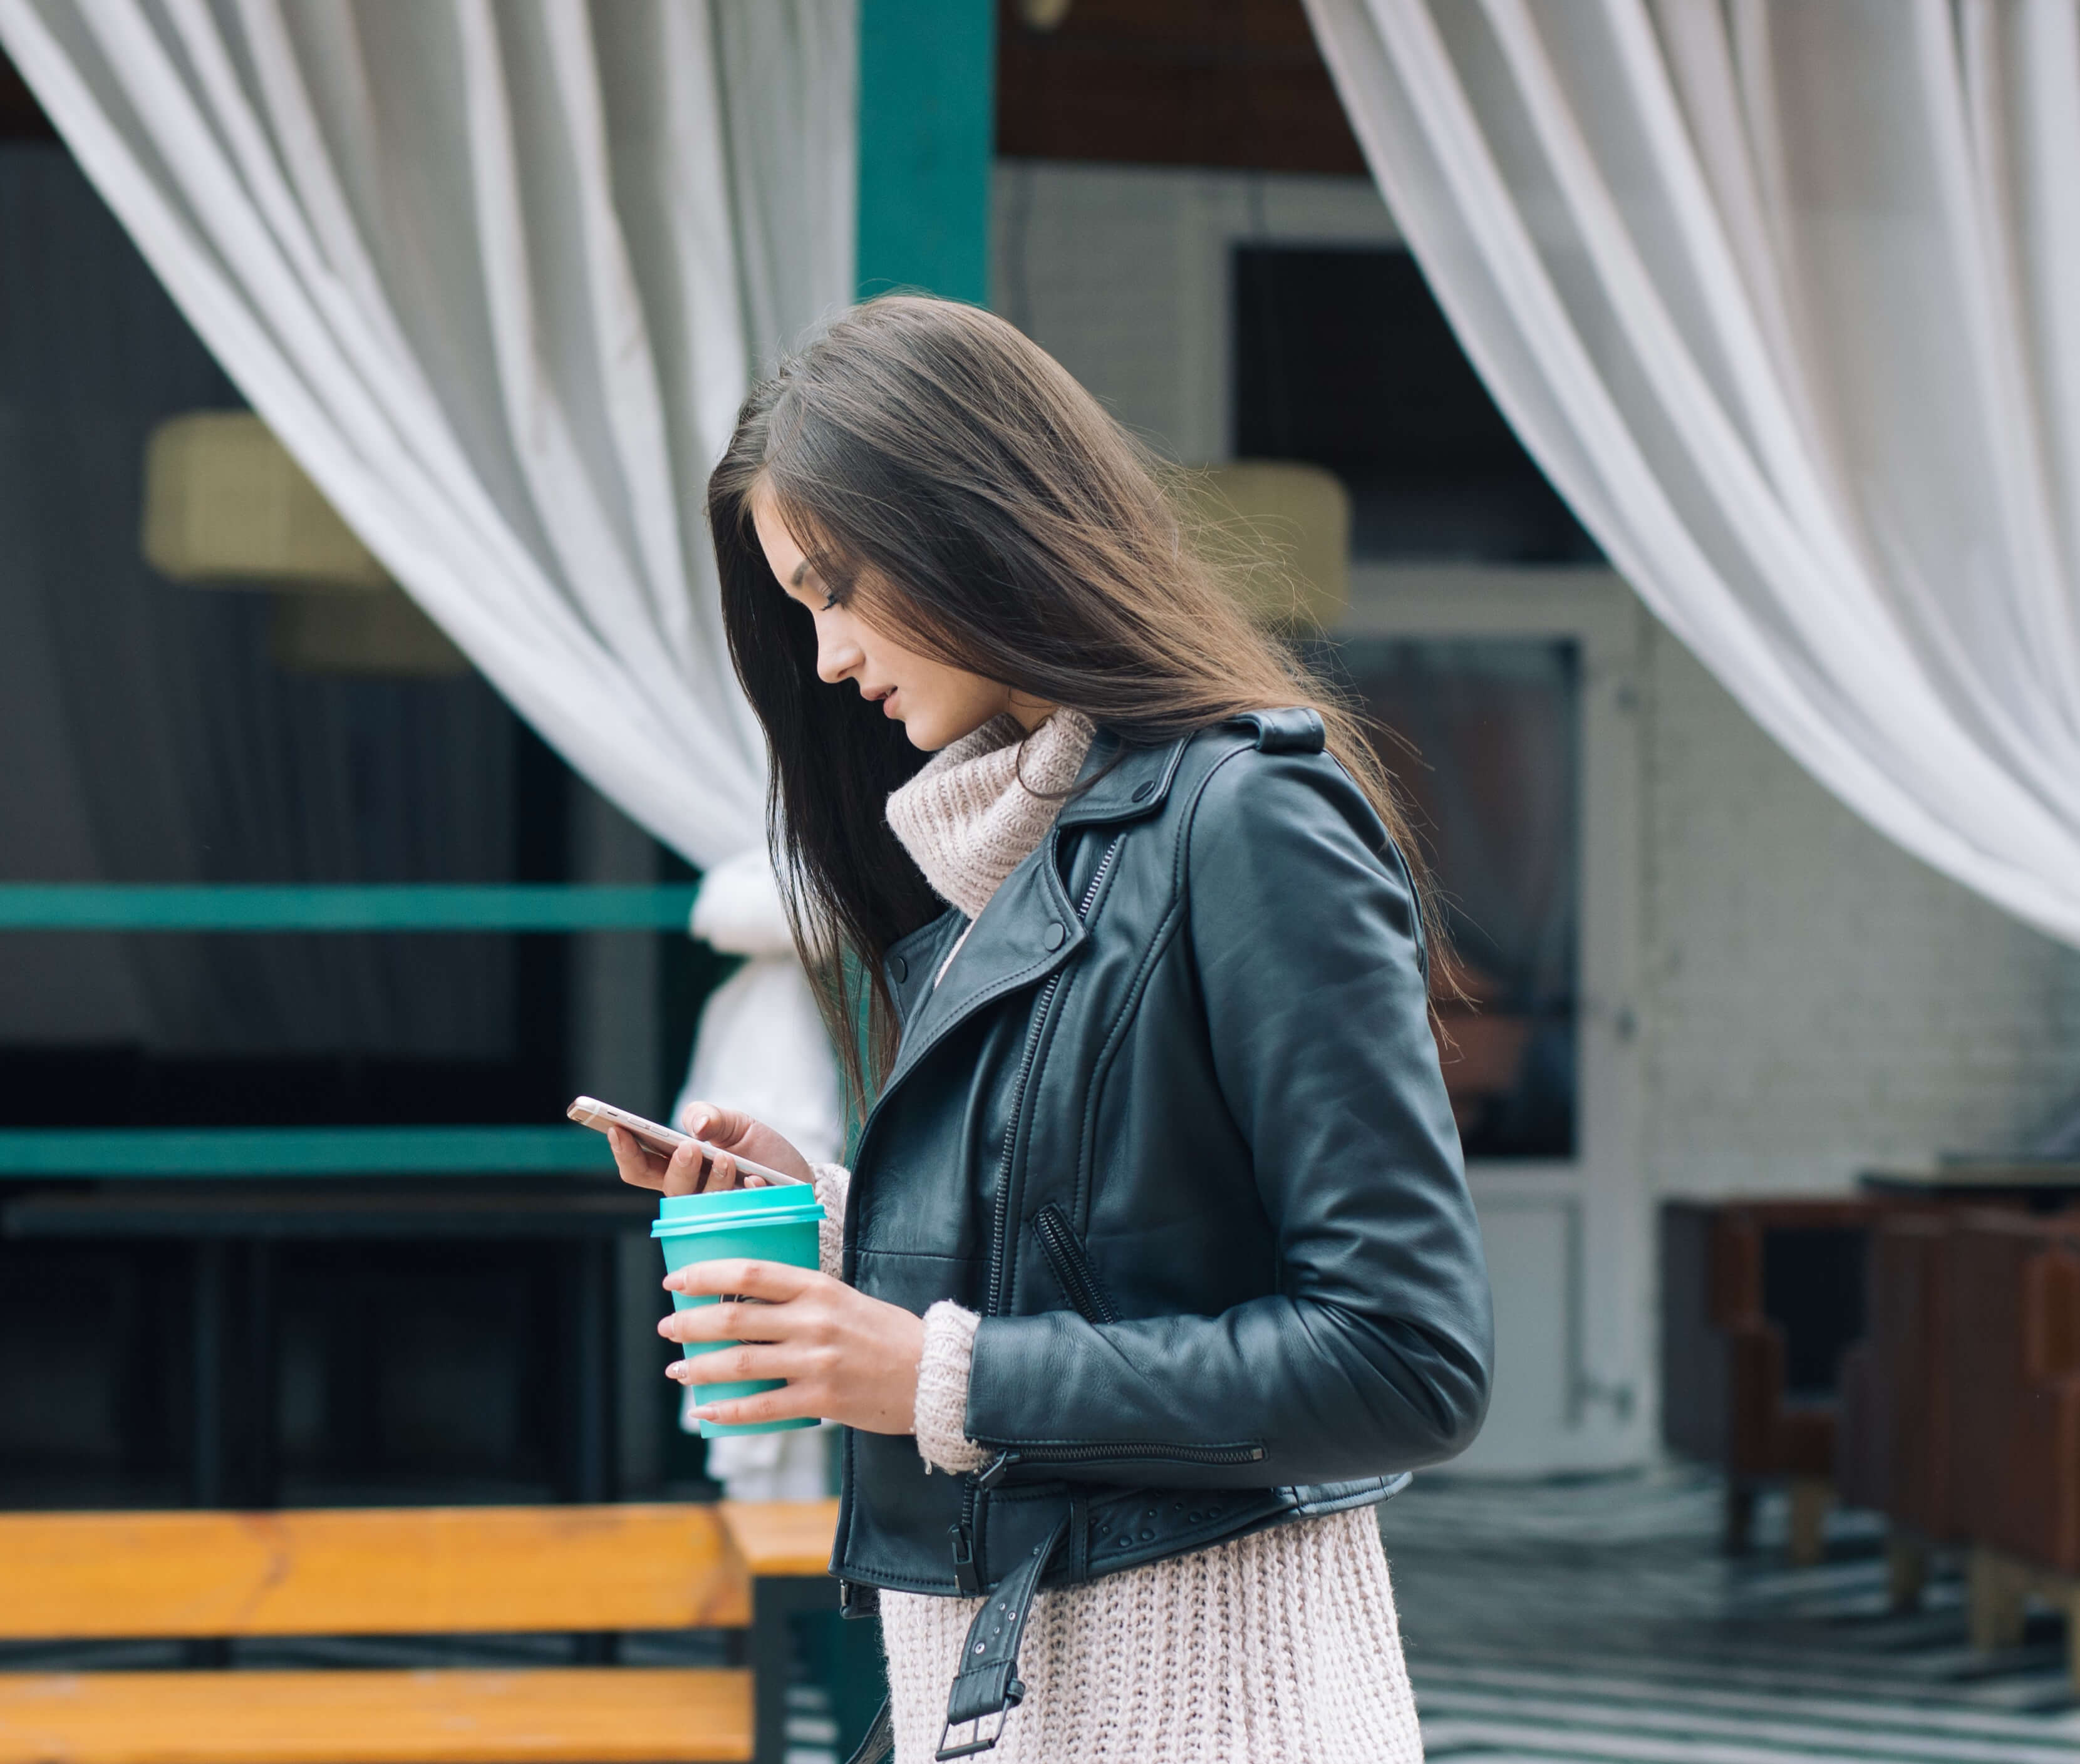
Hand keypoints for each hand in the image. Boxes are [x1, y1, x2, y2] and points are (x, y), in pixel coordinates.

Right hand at [608, 1101, 814, 1196]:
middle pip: (668, 1188)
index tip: (617, 1128)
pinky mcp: (741, 1224)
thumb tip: (697, 1124)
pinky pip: (738, 1214)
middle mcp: (691, 1194)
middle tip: (689, 1148)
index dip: (624, 1150)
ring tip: (727, 1158)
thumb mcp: (738, 1124)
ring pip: (700, 1203)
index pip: (640, 1166)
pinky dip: (748, 1192)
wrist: (800, 1177)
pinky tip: (758, 1181)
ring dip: (713, 1179)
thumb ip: (713, 1116)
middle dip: (676, 1168)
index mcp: (679, 1168)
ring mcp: (715, 1213)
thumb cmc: (761, 1152)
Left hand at [661, 1258, 923, 1434]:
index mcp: (818, 1288)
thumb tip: (743, 1305)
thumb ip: (800, 1300)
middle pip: (734, 1318)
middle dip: (691, 1323)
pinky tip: (705, 1410)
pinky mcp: (822, 1400)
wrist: (933, 1374)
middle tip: (667, 1326)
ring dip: (700, 1367)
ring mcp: (817, 1361)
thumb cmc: (885, 1333)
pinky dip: (728, 1410)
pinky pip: (762, 1406)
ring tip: (678, 1369)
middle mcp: (814, 1321)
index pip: (750, 1273)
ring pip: (740, 1363)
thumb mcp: (843, 1299)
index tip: (676, 1280)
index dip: (706, 1275)